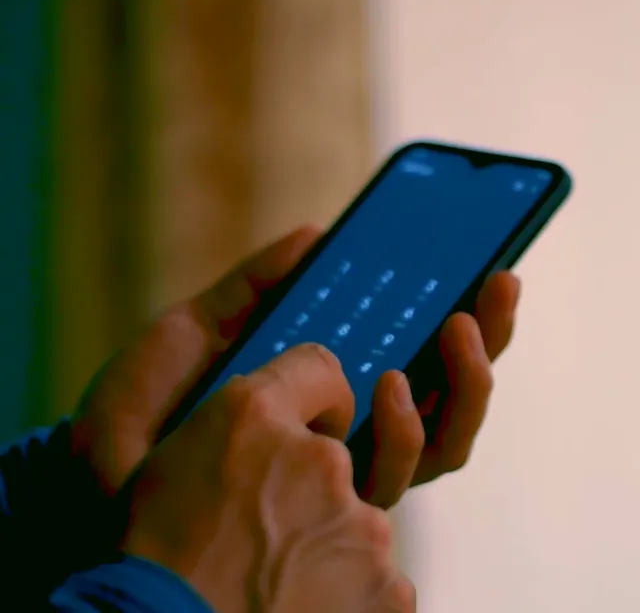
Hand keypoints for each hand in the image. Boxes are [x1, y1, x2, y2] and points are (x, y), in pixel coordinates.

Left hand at [72, 224, 519, 515]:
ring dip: (467, 381)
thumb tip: (315, 232)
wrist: (103, 478)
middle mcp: (348, 426)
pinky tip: (397, 382)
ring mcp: (347, 468)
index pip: (404, 346)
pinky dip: (413, 428)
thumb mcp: (198, 326)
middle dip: (485, 338)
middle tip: (499, 284)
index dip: (449, 306)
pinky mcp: (336, 506)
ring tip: (460, 325)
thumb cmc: (146, 405)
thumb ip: (255, 285)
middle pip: (442, 388)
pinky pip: (402, 470)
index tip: (480, 260)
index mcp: (323, 379)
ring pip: (444, 435)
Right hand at [122, 346, 414, 612]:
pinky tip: (303, 606)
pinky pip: (376, 578)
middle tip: (268, 530)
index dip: (318, 396)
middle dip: (312, 485)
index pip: (318, 366)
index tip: (314, 421)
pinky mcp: (390, 589)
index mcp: (255, 417)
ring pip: (356, 521)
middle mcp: (319, 459)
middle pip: (337, 456)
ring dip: (328, 543)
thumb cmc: (152, 565)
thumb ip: (230, 424)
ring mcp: (361, 527)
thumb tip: (272, 419)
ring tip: (279, 579)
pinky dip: (350, 592)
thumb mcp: (163, 465)